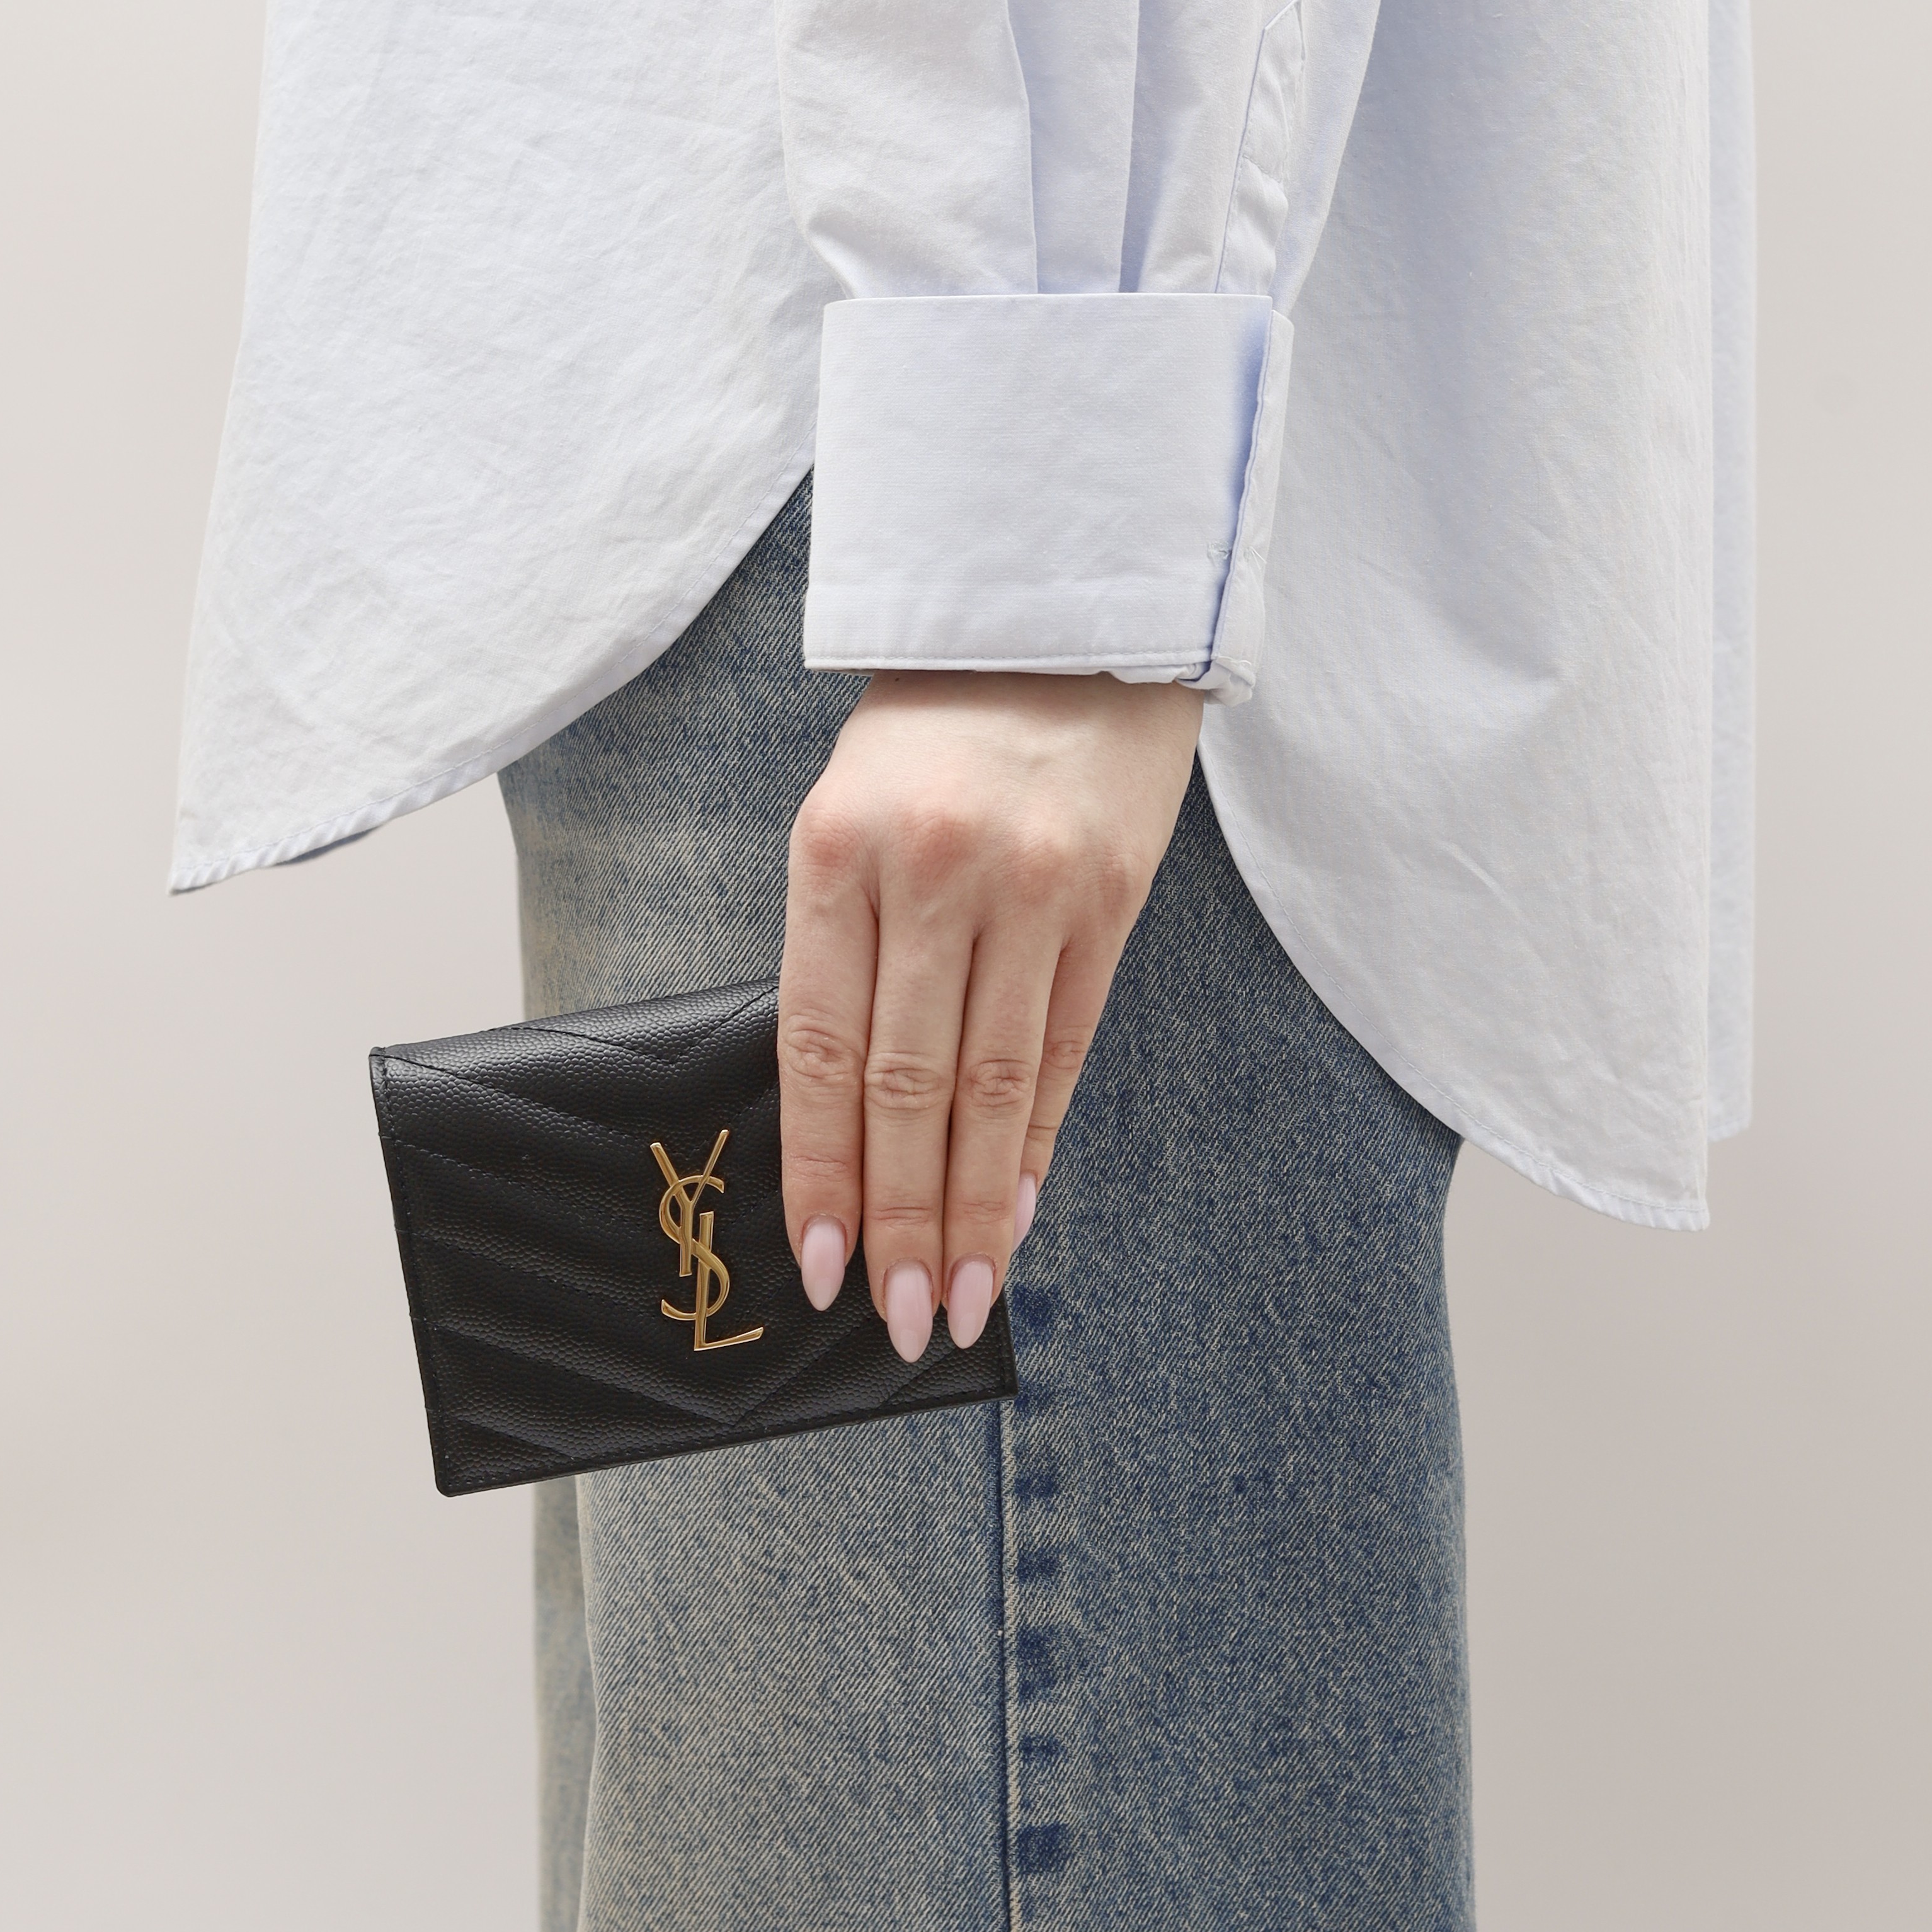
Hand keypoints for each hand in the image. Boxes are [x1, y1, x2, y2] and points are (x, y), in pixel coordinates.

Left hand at [776, 669, 1202, 1358]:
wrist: (1058, 612)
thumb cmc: (931, 728)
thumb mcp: (848, 811)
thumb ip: (842, 945)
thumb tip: (843, 1115)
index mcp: (836, 850)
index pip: (820, 1047)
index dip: (822, 1169)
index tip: (820, 1264)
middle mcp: (932, 873)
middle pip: (910, 1084)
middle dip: (902, 1216)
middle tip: (902, 1318)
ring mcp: (1031, 885)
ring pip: (996, 1082)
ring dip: (979, 1204)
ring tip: (966, 1295)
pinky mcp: (1111, 894)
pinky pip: (1068, 1043)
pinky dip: (1041, 1136)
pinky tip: (1023, 1205)